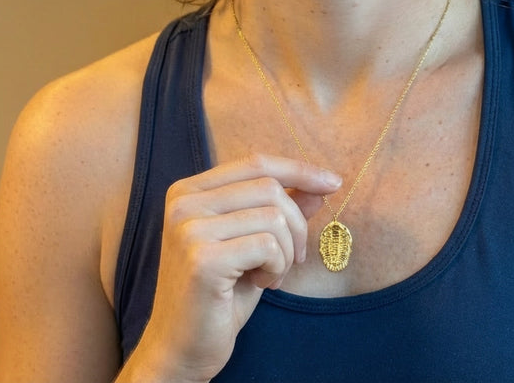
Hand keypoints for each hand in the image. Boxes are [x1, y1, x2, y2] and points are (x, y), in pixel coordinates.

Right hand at [117, 154, 341, 382]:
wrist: (181, 350)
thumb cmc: (219, 296)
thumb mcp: (254, 245)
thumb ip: (279, 211)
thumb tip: (318, 187)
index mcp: (189, 191)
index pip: (255, 163)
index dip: (298, 170)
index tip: (332, 182)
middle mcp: (184, 203)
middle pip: (269, 186)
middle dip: (297, 223)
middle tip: (294, 258)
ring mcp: (190, 229)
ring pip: (273, 216)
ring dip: (286, 251)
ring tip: (271, 274)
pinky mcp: (203, 258)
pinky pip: (268, 245)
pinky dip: (277, 267)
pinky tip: (261, 283)